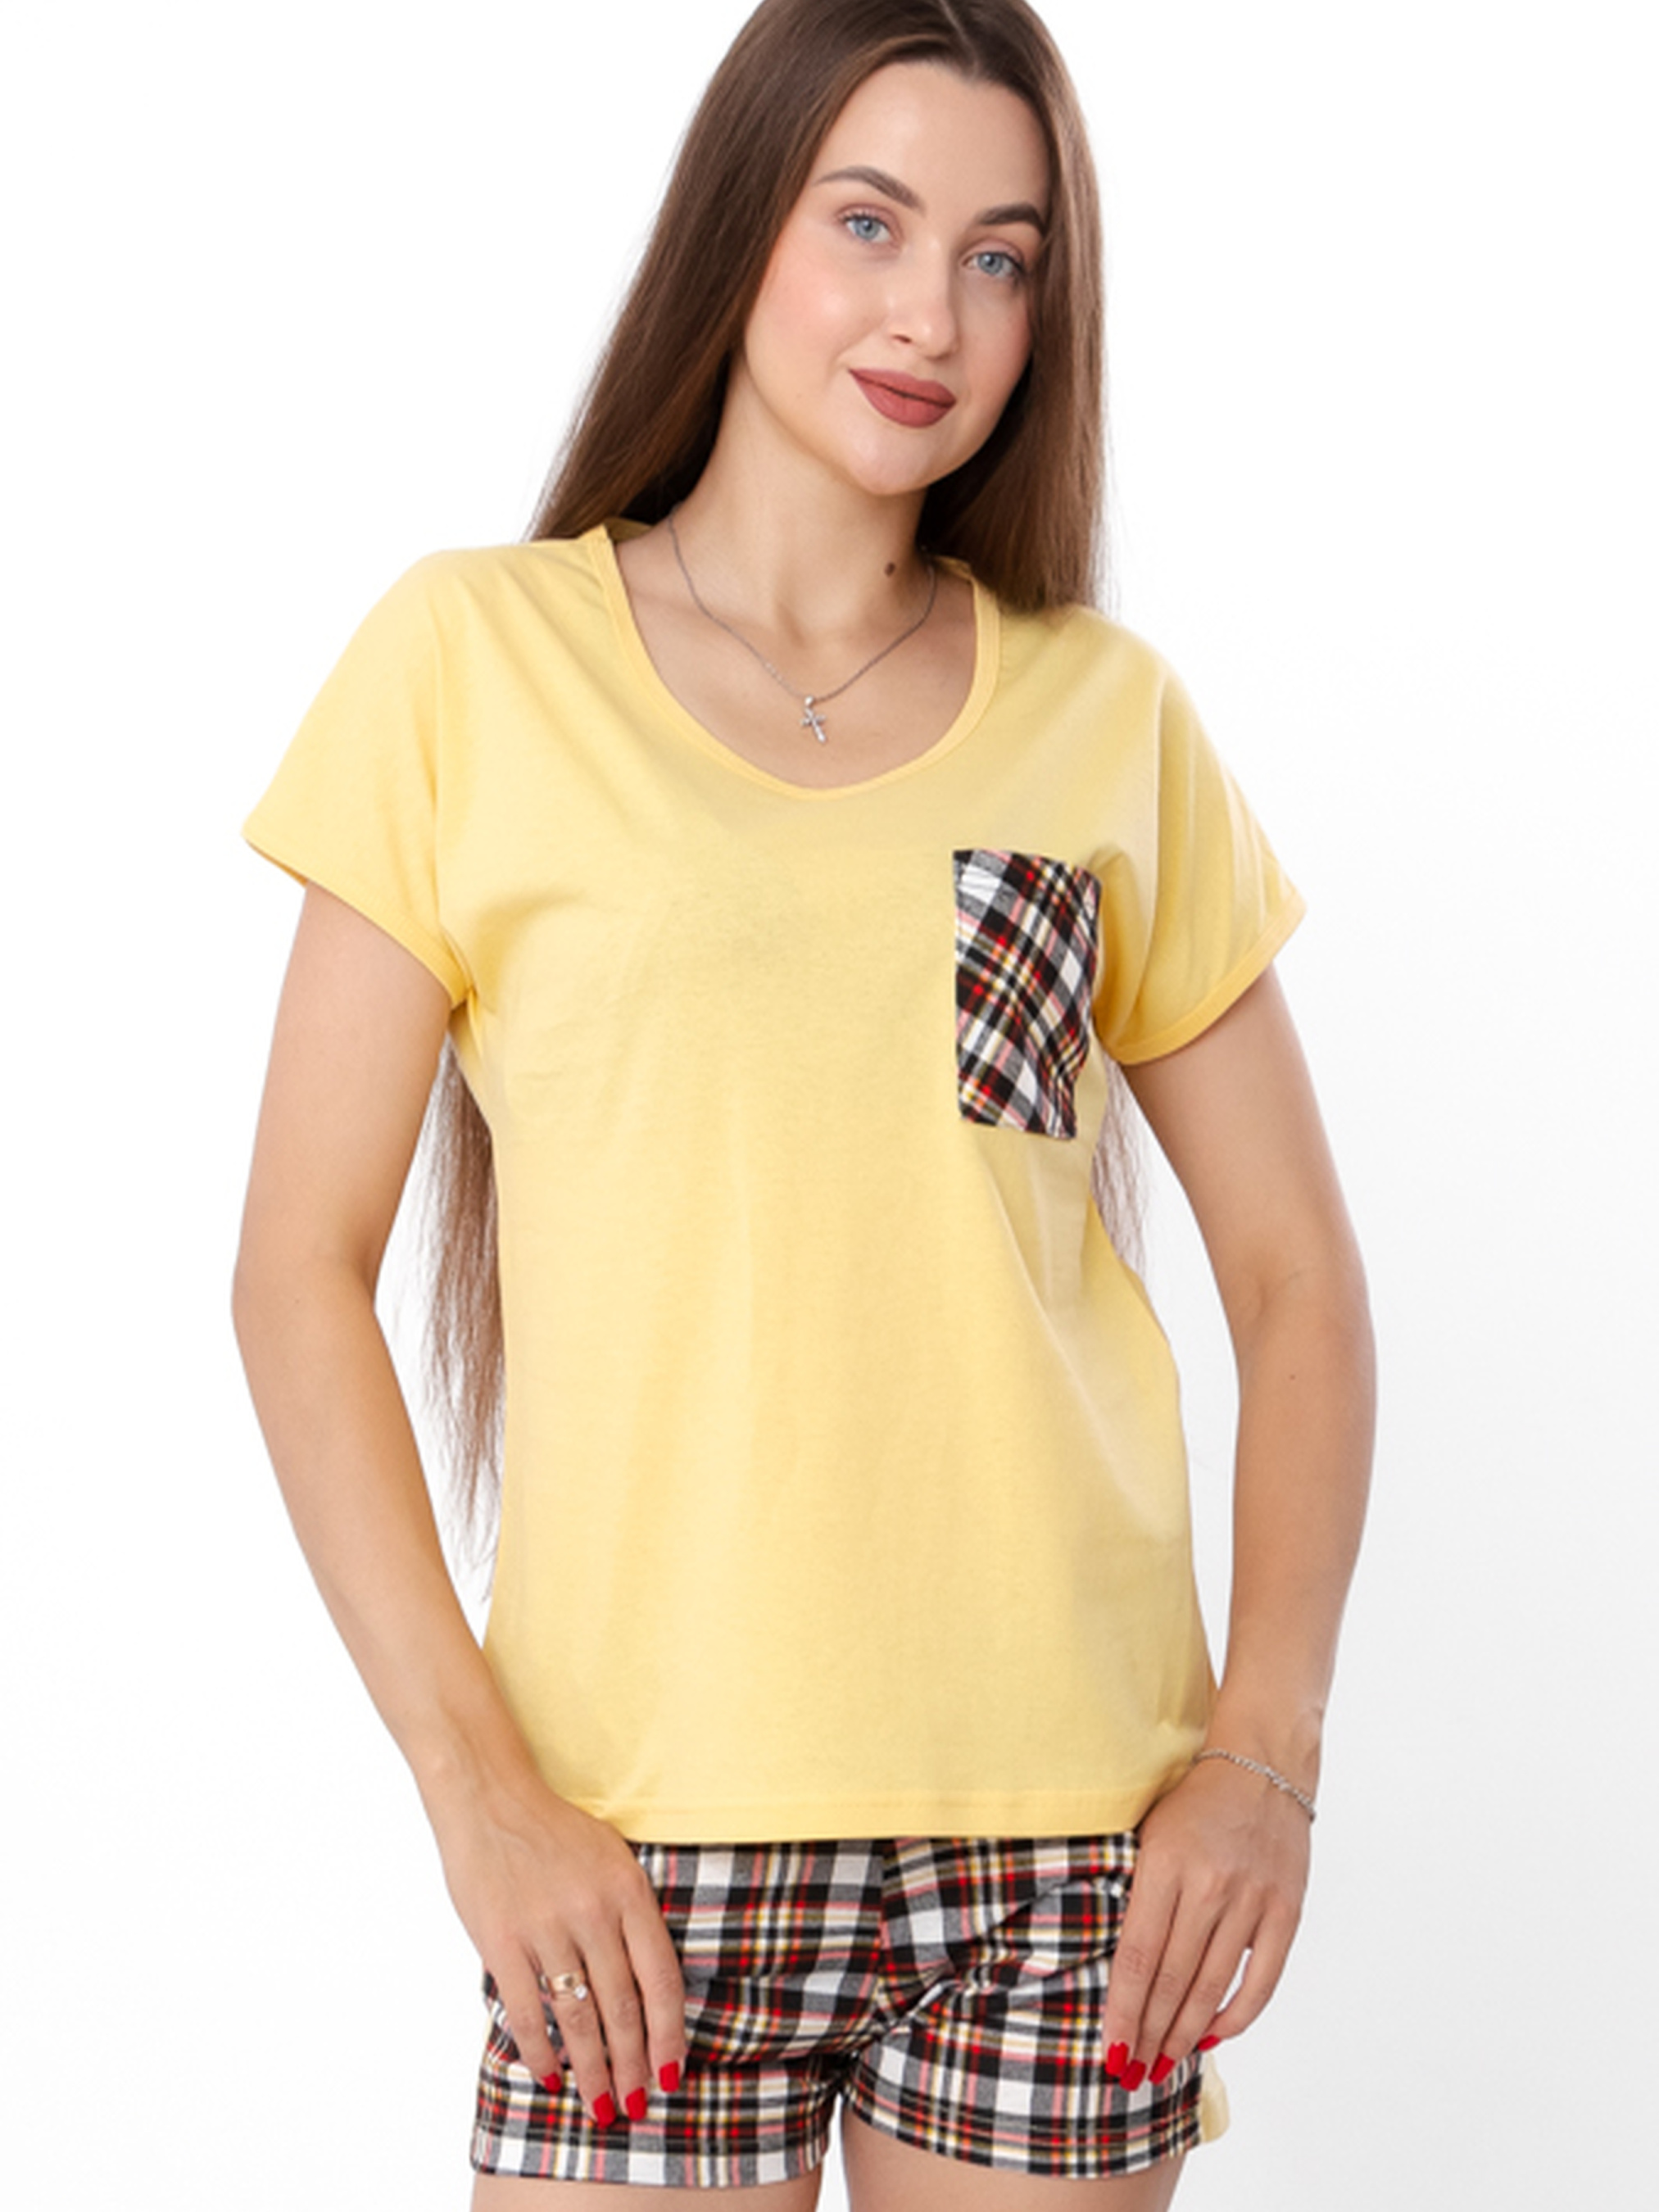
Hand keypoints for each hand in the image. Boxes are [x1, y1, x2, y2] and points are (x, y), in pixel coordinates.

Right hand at [426, 1769, 686, 2126]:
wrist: (489, 1797)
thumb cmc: (555, 1831)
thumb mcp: (612, 1858)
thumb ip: (630, 1916)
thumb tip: (647, 1986)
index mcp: (628, 1891)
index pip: (661, 1979)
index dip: (669, 2034)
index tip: (671, 2073)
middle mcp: (593, 1913)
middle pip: (623, 2009)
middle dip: (632, 2067)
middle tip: (635, 2107)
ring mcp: (546, 1928)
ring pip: (578, 2019)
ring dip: (592, 2072)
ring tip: (599, 2108)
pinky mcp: (501, 1941)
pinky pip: (526, 2011)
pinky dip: (540, 2051)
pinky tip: (550, 2075)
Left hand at [1100, 1755, 1310, 2085]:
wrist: (1263, 1763)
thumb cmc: (1194, 1801)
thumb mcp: (1149, 1833)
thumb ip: (1137, 1892)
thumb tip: (1118, 1968)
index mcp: (1165, 1863)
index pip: (1138, 1955)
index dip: (1123, 2009)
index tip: (1110, 2049)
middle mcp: (1209, 1884)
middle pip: (1173, 1979)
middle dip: (1149, 2033)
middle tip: (1133, 2071)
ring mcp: (1251, 1898)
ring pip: (1213, 1985)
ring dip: (1186, 2033)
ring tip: (1165, 2063)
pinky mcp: (1286, 1909)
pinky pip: (1261, 1978)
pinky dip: (1237, 2014)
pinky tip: (1214, 2035)